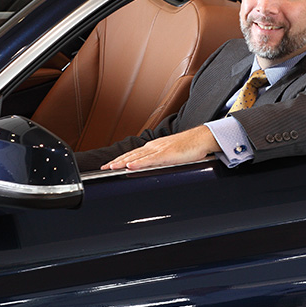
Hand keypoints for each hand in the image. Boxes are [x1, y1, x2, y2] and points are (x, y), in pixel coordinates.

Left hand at [101, 125, 217, 171]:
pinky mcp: (167, 154)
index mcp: (154, 147)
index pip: (133, 154)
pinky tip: (130, 166)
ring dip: (123, 162)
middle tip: (103, 168)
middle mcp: (153, 147)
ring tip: (111, 167)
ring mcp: (159, 150)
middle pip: (131, 155)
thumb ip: (160, 160)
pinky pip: (150, 160)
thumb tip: (152, 168)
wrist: (201, 138)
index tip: (109, 165)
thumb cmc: (189, 146)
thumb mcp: (170, 154)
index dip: (120, 159)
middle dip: (116, 162)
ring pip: (137, 157)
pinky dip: (139, 163)